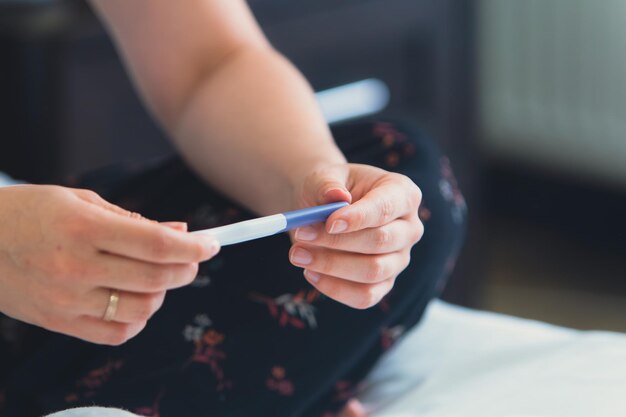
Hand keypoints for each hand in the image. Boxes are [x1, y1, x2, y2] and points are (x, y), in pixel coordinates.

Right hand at [0, 185, 219, 344]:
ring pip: (143, 308)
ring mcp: (67, 300)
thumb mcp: (80, 201)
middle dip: (188, 268)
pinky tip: (136, 299)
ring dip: (165, 292)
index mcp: (83, 227)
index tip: (213, 243)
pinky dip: (139, 318)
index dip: (194, 246)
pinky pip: (117, 332)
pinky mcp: (59, 323)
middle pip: (157, 278)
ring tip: (159, 276)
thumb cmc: (31, 213)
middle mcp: (76, 266)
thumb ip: (133, 219)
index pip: (157, 243)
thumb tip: (181, 230)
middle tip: (193, 258)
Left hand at [289, 163, 422, 308]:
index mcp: (402, 193)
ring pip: (373, 271)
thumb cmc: (329, 189)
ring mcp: (399, 259)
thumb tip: (336, 196)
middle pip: (380, 241)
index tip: (329, 223)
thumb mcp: (324, 177)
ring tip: (297, 254)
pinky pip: (365, 296)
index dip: (359, 218)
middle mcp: (409, 228)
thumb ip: (328, 184)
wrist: (323, 209)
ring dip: (331, 266)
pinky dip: (335, 288)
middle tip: (300, 235)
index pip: (385, 208)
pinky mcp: (384, 283)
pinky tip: (310, 273)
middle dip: (337, 242)